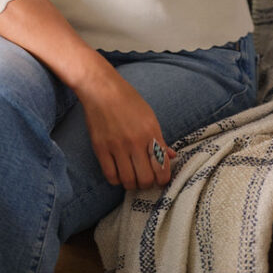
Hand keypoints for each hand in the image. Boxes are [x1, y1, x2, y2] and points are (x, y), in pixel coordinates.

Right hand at [76, 61, 176, 190]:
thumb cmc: (127, 99)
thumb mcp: (149, 116)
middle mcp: (136, 141)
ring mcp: (117, 146)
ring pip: (129, 181)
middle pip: (146, 179)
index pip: (162, 167)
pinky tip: (119, 173)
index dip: (163, 179)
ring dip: (132, 184)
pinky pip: (111, 176)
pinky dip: (117, 180)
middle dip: (148, 184)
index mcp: (151, 132)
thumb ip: (160, 138)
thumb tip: (172, 156)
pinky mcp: (101, 149)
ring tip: (132, 177)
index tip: (160, 179)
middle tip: (145, 179)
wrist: (101, 88)